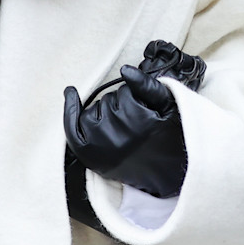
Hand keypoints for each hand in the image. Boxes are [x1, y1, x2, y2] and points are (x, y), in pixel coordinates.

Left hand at [63, 41, 204, 199]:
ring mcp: (100, 146)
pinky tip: (71, 93)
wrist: (170, 174)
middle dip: (121, 104)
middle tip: (136, 121)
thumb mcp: (170, 108)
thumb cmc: (172, 138)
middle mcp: (116, 134)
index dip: (137, 97)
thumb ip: (149, 86)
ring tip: (121, 126)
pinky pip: (72, 128)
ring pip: (92, 111)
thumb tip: (125, 70)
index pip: (126, 91)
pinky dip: (71, 111)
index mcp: (138, 120)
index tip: (147, 110)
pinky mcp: (90, 155)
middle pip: (108, 100)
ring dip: (103, 112)